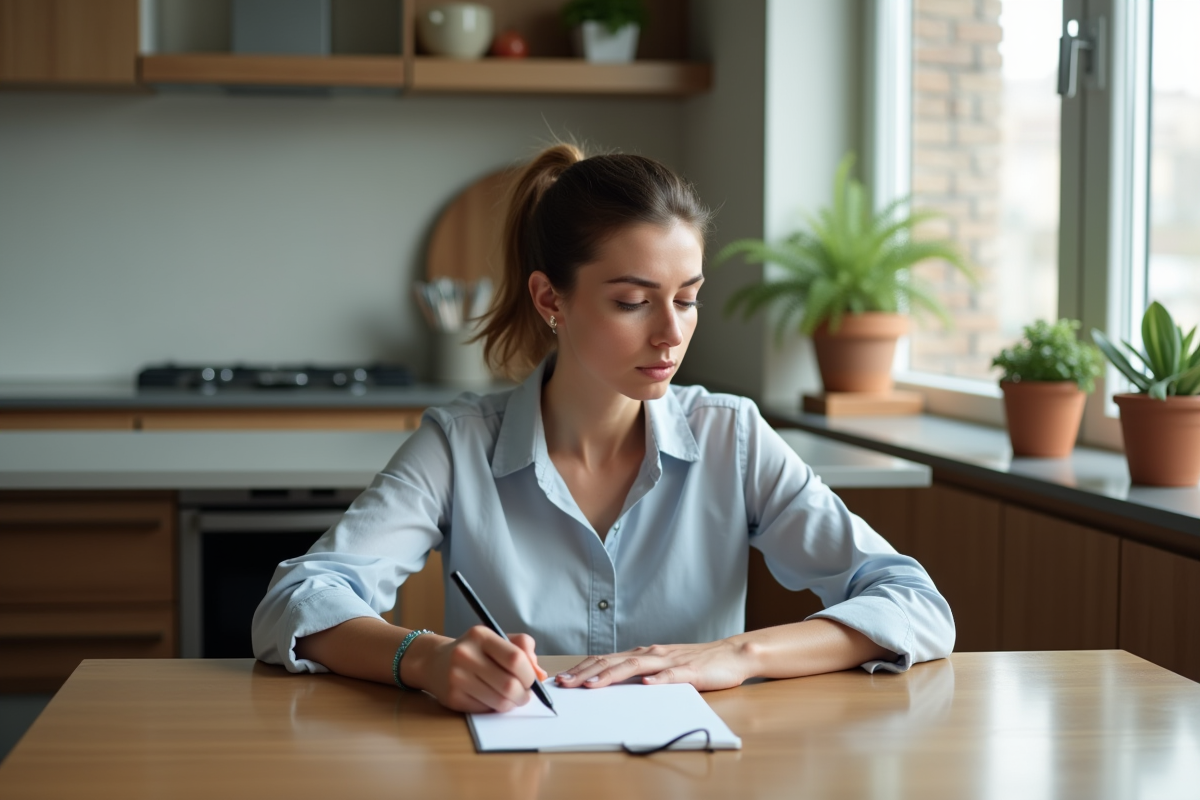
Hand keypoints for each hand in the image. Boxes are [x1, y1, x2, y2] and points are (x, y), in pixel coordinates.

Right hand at [414, 626, 547, 712]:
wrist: (434, 662)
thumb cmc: (474, 651)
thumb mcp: (496, 640)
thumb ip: (522, 650)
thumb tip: (541, 675)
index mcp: (480, 636)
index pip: (515, 658)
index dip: (529, 674)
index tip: (532, 680)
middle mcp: (466, 654)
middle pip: (509, 684)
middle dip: (524, 694)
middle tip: (525, 695)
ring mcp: (457, 677)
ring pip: (499, 701)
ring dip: (512, 703)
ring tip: (511, 698)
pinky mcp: (453, 698)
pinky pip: (485, 709)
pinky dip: (495, 707)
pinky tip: (491, 698)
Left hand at [554, 639, 754, 691]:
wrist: (731, 654)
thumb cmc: (696, 663)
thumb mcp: (661, 667)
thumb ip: (639, 673)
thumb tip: (609, 684)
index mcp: (643, 654)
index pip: (606, 660)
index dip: (583, 669)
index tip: (563, 680)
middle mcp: (652, 654)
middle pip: (614, 662)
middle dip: (586, 673)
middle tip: (565, 684)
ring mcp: (670, 661)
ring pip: (636, 666)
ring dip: (611, 675)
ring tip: (592, 685)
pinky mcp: (690, 671)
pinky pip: (672, 675)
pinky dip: (658, 679)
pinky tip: (646, 684)